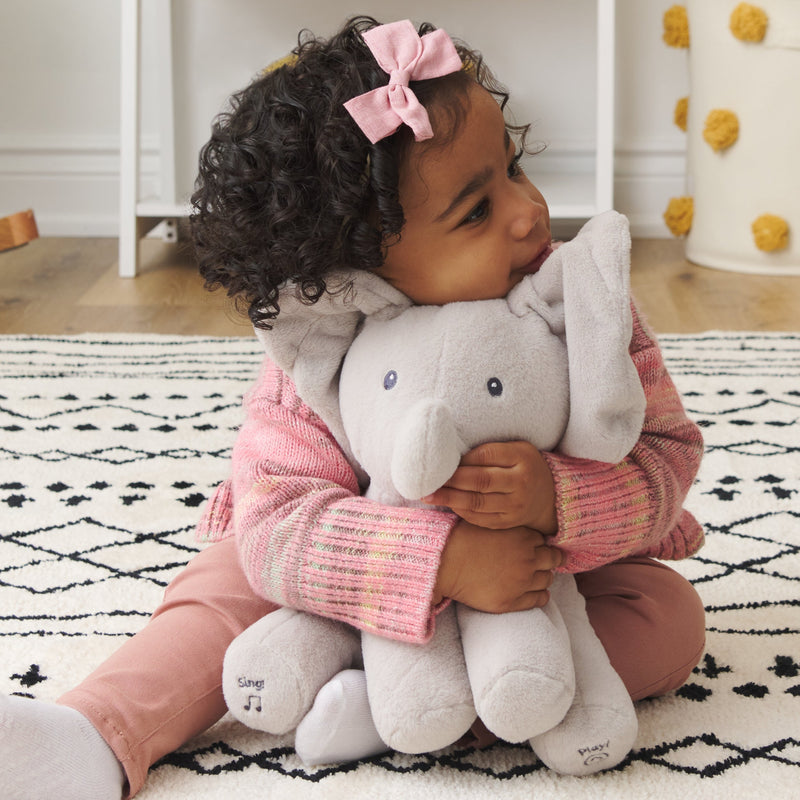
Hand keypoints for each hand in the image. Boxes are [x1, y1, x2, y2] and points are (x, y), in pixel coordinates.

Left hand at [423, 441, 557, 533]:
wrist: (549, 497)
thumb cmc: (524, 466)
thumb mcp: (516, 449)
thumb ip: (490, 451)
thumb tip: (452, 455)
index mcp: (522, 458)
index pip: (485, 456)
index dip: (461, 459)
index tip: (442, 460)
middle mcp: (521, 483)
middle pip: (480, 481)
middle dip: (450, 481)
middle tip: (427, 479)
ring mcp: (516, 506)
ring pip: (477, 502)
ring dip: (449, 499)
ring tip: (428, 495)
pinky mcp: (508, 522)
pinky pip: (480, 518)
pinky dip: (460, 511)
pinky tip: (447, 504)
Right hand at [433, 519, 561, 612]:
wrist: (445, 563)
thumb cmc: (462, 539)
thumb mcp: (489, 523)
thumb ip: (508, 527)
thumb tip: (517, 527)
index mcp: (522, 537)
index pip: (543, 540)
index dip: (539, 543)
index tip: (536, 546)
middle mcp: (527, 559)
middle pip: (552, 559)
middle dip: (550, 558)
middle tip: (546, 560)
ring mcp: (522, 582)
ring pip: (548, 579)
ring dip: (544, 576)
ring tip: (536, 576)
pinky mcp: (512, 601)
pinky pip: (539, 599)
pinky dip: (541, 594)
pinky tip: (535, 591)